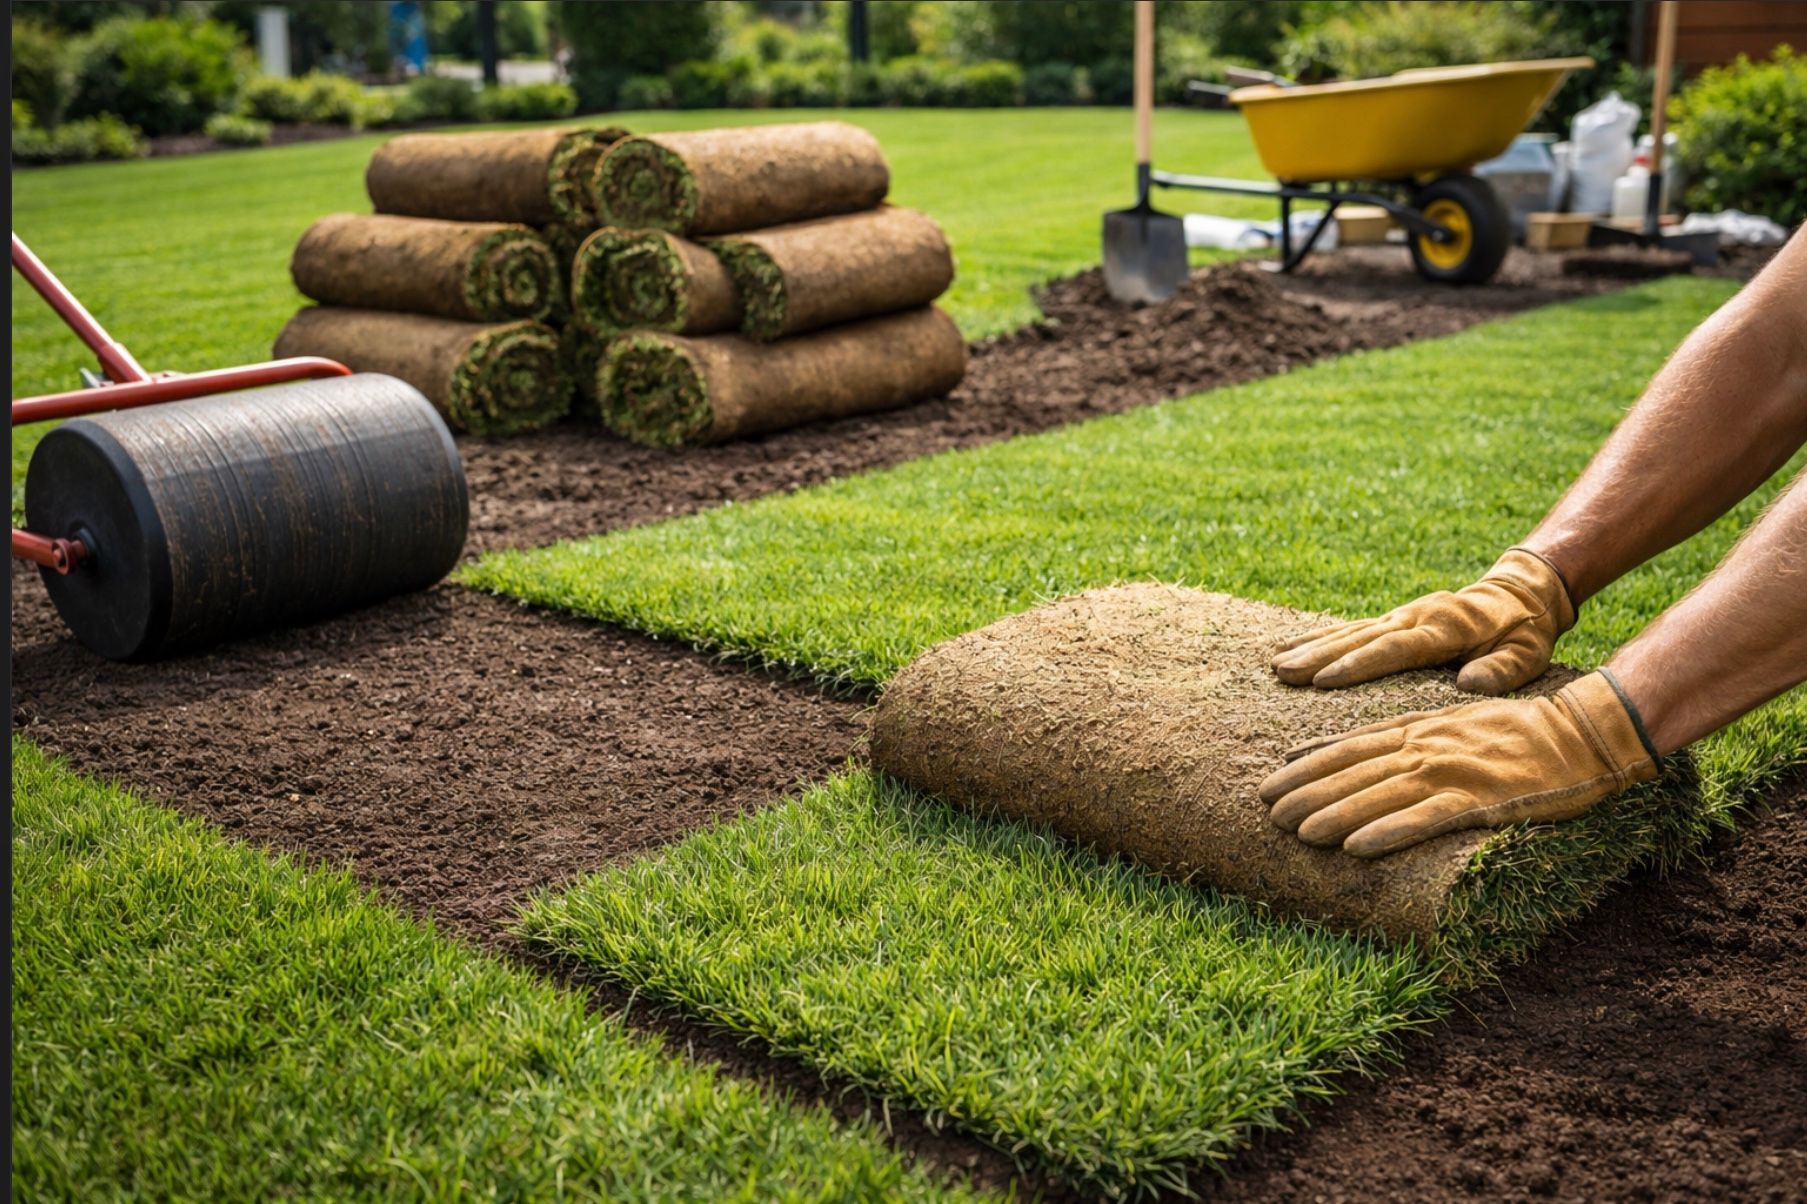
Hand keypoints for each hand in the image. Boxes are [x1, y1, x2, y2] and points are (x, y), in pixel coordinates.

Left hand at [1259, 670, 1659, 857]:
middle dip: (1307, 793)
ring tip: (1298, 834)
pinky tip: (1359, 847)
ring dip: (1336, 814)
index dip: (1307, 767)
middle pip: (1354, 772)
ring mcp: (1453, 773)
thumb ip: (1393, 737)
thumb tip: (1340, 748)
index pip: (1348, 748)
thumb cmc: (1509, 731)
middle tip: (1267, 813)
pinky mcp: (1481, 800)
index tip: (1270, 782)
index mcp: (1416, 729)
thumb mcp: (1443, 723)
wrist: (1578, 734)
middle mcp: (1426, 748)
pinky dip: (1390, 831)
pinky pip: (1427, 819)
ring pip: (1381, 795)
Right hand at [1271, 548, 1575, 694]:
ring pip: (1349, 632)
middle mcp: (1416, 616)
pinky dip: (1321, 638)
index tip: (1323, 680)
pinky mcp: (1395, 620)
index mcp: (1446, 627)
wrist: (1521, 593)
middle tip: (1282, 672)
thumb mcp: (1528, 653)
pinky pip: (1352, 629)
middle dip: (1318, 655)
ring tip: (1276, 665)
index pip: (1395, 649)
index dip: (1358, 664)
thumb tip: (1469, 684)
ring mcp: (1402, 615)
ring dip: (1312, 647)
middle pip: (1360, 638)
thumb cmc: (1525, 632)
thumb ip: (1502, 669)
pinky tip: (1294, 648)